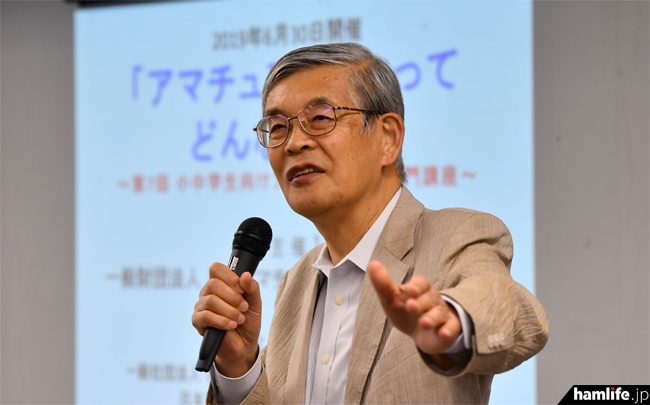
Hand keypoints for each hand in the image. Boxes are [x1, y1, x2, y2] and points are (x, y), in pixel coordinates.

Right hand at [192, 262, 261, 376]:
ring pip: (210, 300)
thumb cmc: (247, 322)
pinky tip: (231, 326)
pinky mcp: (197, 321)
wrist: (243, 345)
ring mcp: (201, 306)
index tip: (242, 290)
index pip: (216, 268)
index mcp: (221, 284)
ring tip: (239, 320)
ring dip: (229, 311)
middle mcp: (208, 292)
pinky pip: (205, 316)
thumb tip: (245, 275)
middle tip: (244, 308)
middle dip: (233, 297)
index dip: (230, 277)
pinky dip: (222, 321)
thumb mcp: (255, 303)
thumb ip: (252, 288)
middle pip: (213, 283)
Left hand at [367, 260, 460, 354]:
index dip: (416, 286)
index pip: (421, 282)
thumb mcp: (392, 299)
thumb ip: (383, 284)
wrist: (423, 334)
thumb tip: (372, 263)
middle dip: (420, 303)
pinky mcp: (449, 329)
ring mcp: (442, 314)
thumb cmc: (406, 311)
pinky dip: (448, 331)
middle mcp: (433, 299)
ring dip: (432, 318)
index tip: (410, 290)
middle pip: (429, 298)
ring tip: (424, 323)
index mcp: (420, 289)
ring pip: (439, 313)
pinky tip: (443, 333)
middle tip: (411, 307)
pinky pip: (451, 328)